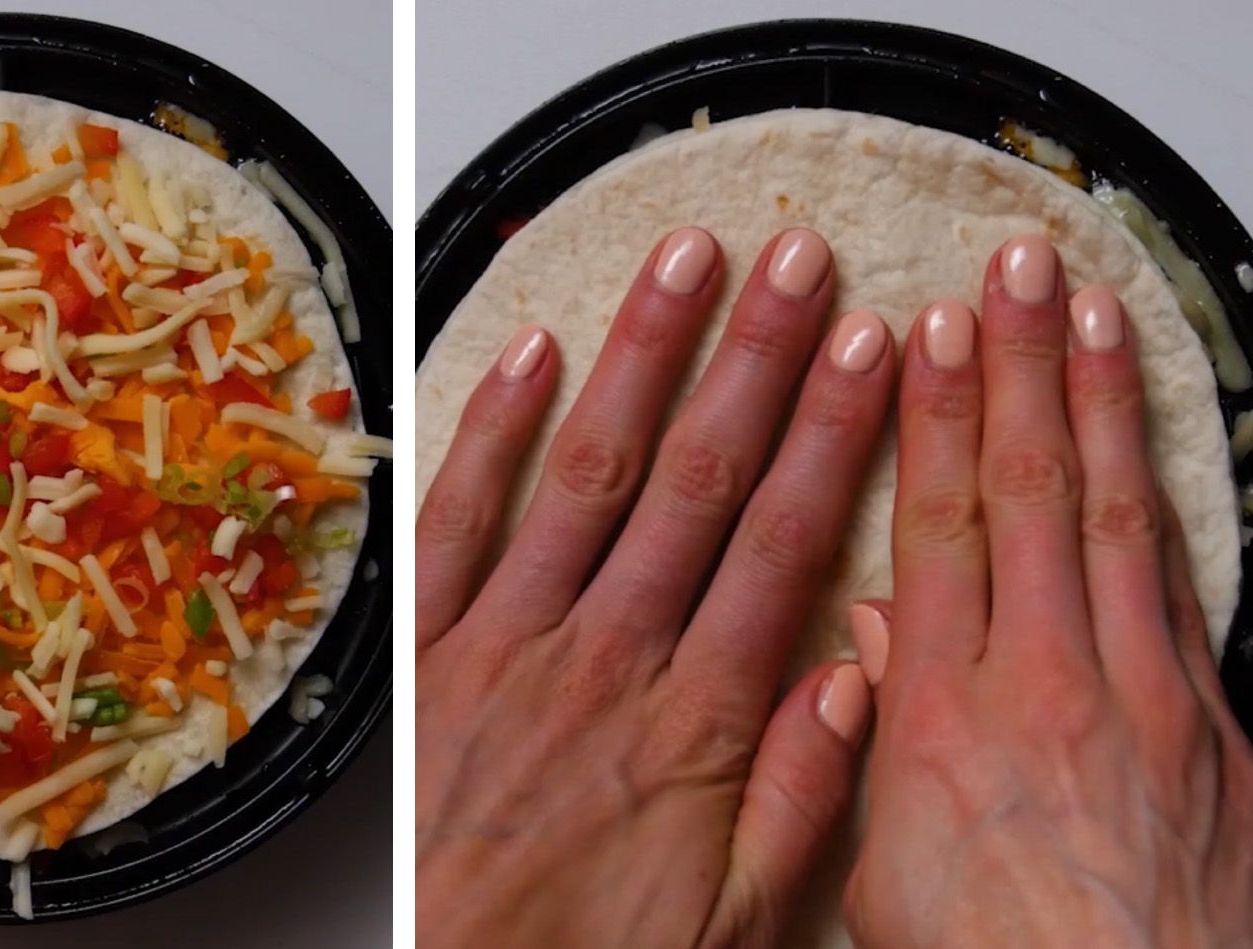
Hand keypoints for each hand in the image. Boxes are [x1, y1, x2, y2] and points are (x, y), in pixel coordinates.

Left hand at [416, 227, 893, 946]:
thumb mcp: (735, 926)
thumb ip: (802, 803)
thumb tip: (856, 680)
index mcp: (694, 721)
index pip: (781, 545)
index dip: (832, 437)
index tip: (872, 352)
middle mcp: (607, 657)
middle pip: (698, 483)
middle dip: (757, 362)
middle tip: (799, 261)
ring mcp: (506, 643)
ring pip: (590, 474)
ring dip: (643, 358)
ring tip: (687, 259)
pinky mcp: (422, 651)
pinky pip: (457, 522)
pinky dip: (493, 432)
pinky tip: (532, 350)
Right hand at [846, 235, 1252, 947]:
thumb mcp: (881, 862)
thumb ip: (868, 733)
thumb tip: (869, 633)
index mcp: (941, 715)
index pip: (937, 529)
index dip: (928, 421)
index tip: (926, 336)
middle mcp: (1042, 679)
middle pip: (1026, 493)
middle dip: (1016, 369)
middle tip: (1013, 271)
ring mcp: (1139, 690)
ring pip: (1113, 515)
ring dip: (1097, 403)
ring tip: (1089, 309)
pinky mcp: (1211, 719)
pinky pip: (1180, 582)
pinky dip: (1163, 497)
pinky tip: (1151, 437)